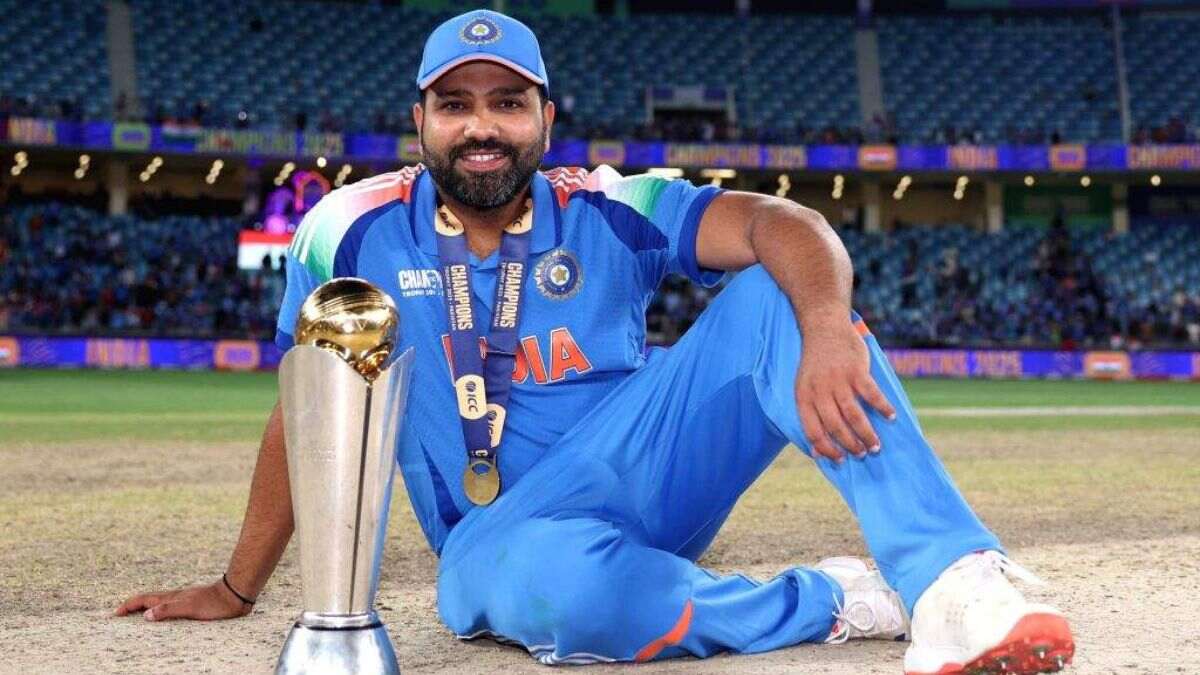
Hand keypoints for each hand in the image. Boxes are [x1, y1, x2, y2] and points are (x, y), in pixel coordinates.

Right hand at [114, 579, 251, 621]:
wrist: (234, 595)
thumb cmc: (214, 603)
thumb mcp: (190, 608)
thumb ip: (168, 610)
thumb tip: (145, 615)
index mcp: (171, 598)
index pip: (144, 600)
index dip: (129, 606)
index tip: (115, 614)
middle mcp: (175, 596)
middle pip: (148, 600)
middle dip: (133, 606)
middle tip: (120, 614)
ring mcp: (183, 599)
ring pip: (159, 602)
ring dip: (145, 607)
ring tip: (137, 615)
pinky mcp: (192, 603)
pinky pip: (170, 606)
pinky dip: (160, 610)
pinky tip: (165, 615)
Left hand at [795, 321, 896, 462]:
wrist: (824, 328)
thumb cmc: (816, 364)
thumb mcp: (805, 389)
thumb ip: (811, 416)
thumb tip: (816, 450)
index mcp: (804, 398)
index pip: (813, 431)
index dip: (827, 449)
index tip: (840, 460)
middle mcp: (820, 391)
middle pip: (835, 427)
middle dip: (851, 445)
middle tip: (863, 453)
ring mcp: (838, 380)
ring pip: (853, 415)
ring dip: (866, 434)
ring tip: (876, 445)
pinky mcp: (856, 370)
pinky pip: (872, 394)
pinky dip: (883, 407)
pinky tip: (891, 417)